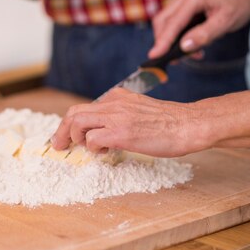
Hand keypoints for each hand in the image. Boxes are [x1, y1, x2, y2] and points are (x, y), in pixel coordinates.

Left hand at [50, 88, 209, 156]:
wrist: (189, 124)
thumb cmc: (169, 123)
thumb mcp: (139, 110)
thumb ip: (120, 115)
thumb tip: (102, 131)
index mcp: (117, 97)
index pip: (83, 107)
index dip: (68, 123)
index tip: (64, 136)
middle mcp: (114, 104)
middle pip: (74, 113)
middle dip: (61, 132)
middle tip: (59, 146)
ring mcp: (117, 117)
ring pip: (77, 123)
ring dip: (76, 139)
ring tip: (89, 148)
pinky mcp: (122, 133)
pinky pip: (93, 139)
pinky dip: (94, 148)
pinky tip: (107, 152)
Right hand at [148, 0, 249, 58]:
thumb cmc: (239, 5)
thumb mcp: (225, 22)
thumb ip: (204, 35)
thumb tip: (183, 47)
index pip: (173, 22)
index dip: (163, 41)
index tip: (154, 56)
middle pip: (162, 20)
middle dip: (164, 41)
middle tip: (173, 60)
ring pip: (166, 21)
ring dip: (171, 40)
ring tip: (189, 54)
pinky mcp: (184, 4)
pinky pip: (173, 21)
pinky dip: (177, 35)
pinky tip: (191, 46)